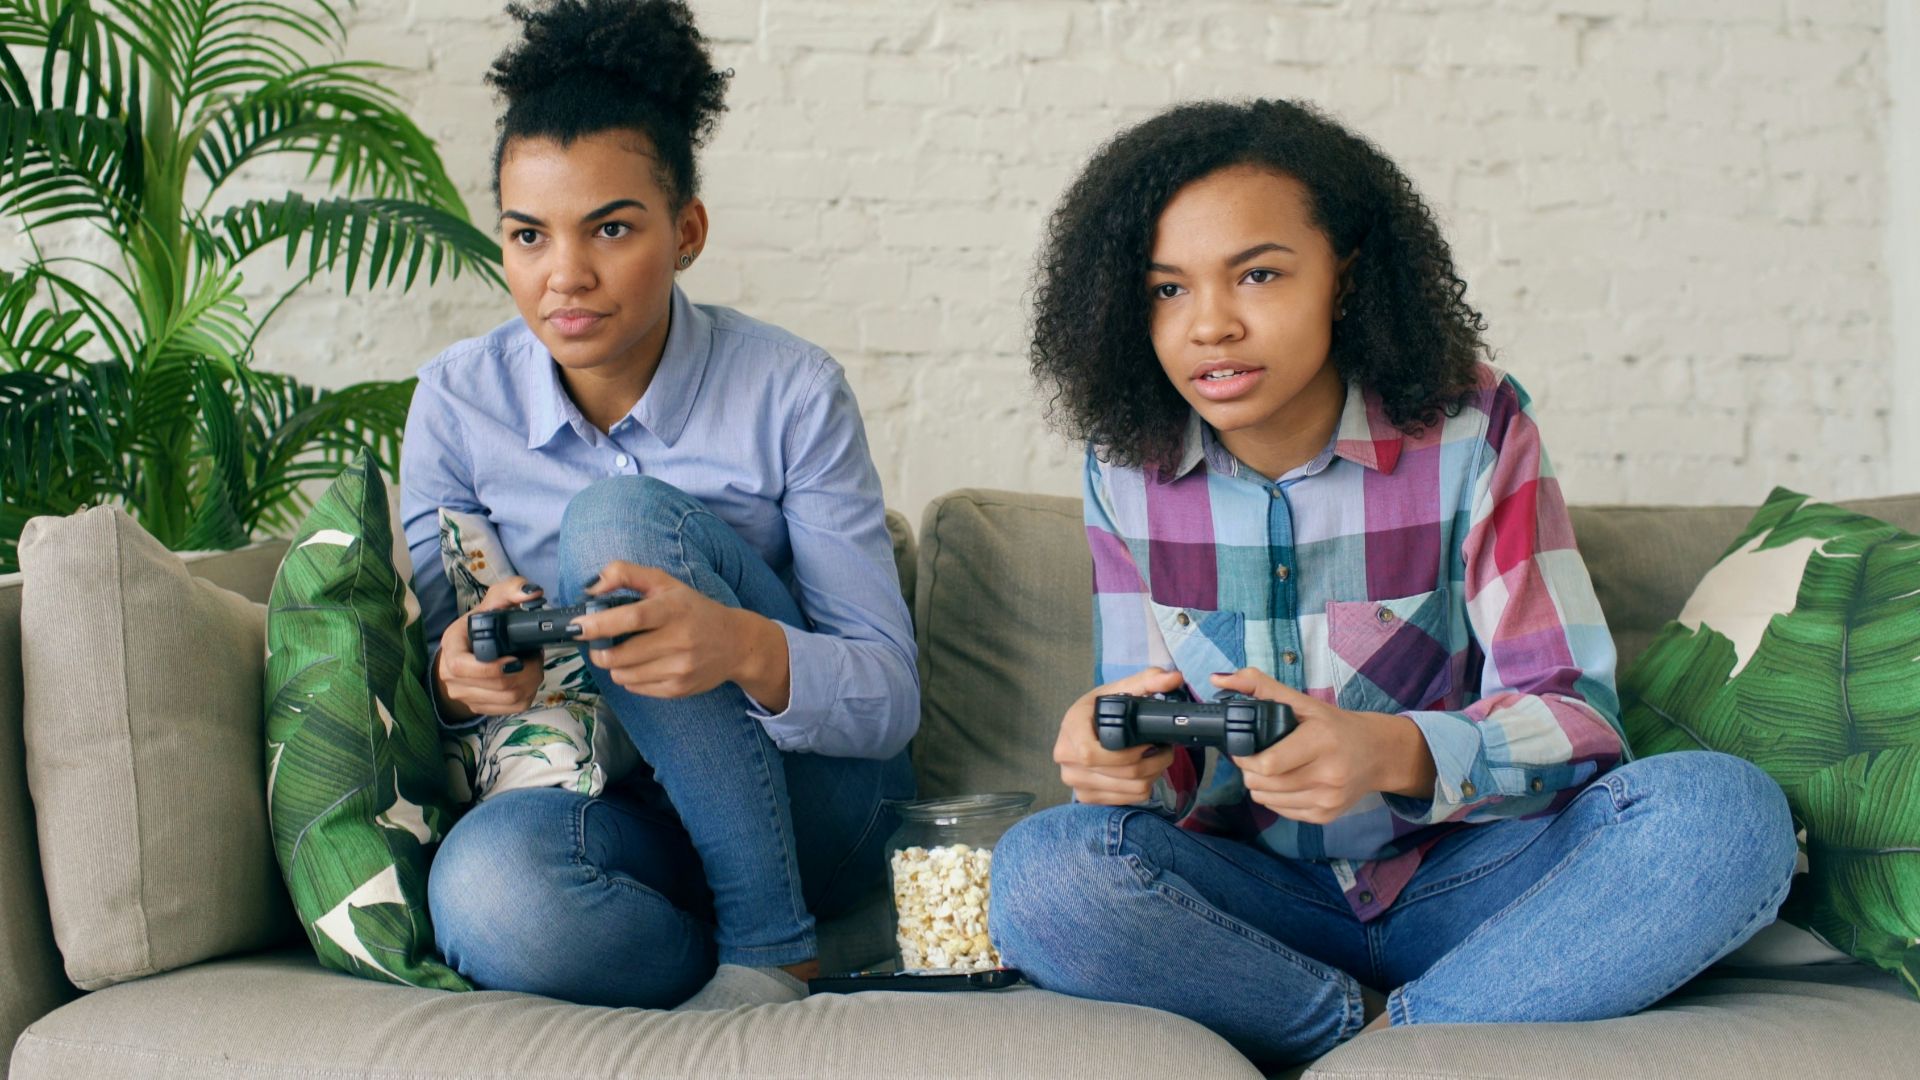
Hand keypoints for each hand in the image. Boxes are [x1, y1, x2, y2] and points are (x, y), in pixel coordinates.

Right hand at [433, 577, 545, 721]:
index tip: (516, 658)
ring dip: (531, 681)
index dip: (491, 668)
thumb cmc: (478, 627)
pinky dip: (529, 693)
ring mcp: (467, 697)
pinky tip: (528, 678)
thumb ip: (511, 590)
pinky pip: (513, 708)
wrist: (465, 653)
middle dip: (527, 671)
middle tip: (536, 656)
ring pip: (509, 698)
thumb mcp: (491, 603)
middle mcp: (453, 678)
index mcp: (451, 650)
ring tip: (534, 664)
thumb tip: (533, 593)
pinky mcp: (482, 708)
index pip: (462, 667)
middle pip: (498, 686)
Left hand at [567, 560, 790, 706]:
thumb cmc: (693, 609)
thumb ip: (625, 574)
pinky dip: (631, 677)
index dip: (599, 624)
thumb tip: (590, 589)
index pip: (632, 618)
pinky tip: (644, 664)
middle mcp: (679, 641)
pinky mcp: (679, 689)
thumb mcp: (664, 583)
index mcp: (673, 609)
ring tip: (626, 652)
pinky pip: (636, 688)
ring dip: (615, 665)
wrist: (736, 644)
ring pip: (623, 675)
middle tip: (599, 642)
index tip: (578, 627)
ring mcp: (680, 668)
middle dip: (599, 650)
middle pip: (619, 655)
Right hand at [1053, 667, 1188, 805]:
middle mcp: (1066, 758)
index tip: (1148, 742)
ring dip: (1152, 775)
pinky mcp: (1086, 797)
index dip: (1127, 753)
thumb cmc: (1100, 709)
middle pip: (1119, 773)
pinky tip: (1144, 772)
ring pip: (1127, 788)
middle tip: (1165, 749)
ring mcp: (1074, 781)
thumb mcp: (1120, 689)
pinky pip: (1125, 800)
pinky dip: (1142, 788)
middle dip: (1153, 762)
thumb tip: (1174, 678)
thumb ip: (1148, 680)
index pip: (1091, 754)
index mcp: (1071, 728)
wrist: (1082, 728)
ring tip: (1157, 759)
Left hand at [1212, 668, 1437, 824]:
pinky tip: (1286, 782)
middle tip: (1256, 757)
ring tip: (1271, 768)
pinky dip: (1275, 798)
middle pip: (1263, 784)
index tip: (1244, 747)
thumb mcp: (1302, 701)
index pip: (1268, 763)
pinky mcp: (1326, 816)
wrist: (1378, 754)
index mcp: (1322, 741)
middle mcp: (1329, 773)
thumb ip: (1259, 686)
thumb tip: (1218, 679)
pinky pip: (1281, 811)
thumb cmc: (1335, 726)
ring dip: (1260, 785)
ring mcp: (1328, 798)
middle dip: (1249, 771)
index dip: (1246, 757)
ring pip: (1267, 800)